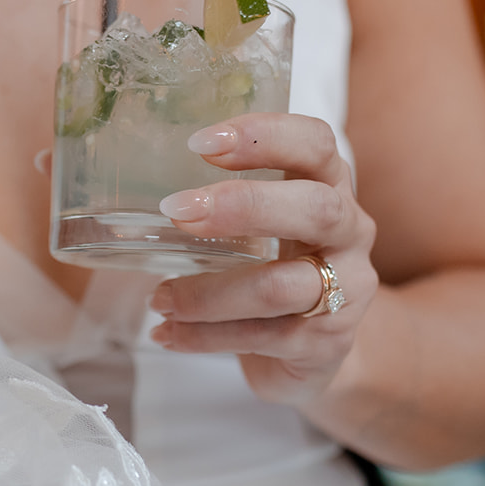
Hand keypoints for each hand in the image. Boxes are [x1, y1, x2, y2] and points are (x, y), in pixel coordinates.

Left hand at [148, 113, 377, 406]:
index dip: (265, 136)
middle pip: (315, 209)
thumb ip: (222, 202)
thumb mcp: (260, 225)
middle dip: (242, 207)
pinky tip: (167, 334)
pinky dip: (204, 337)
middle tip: (176, 212)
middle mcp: (350, 233)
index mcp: (331, 187)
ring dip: (207, 293)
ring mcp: (346, 291)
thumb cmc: (274, 268)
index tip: (200, 142)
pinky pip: (260, 337)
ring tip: (158, 298)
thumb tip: (133, 189)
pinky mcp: (327, 344)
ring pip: (279, 287)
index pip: (316, 144)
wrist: (315, 350)